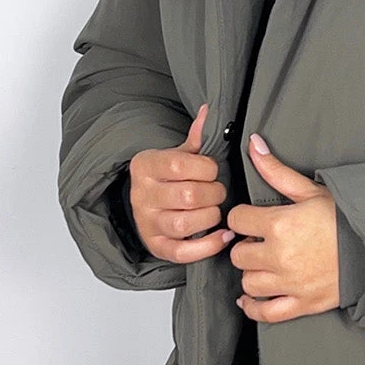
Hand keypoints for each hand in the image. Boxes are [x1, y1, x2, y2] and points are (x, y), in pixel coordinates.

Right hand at [128, 104, 234, 263]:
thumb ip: (197, 136)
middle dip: (213, 193)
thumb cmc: (170, 177)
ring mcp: (147, 223)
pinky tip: (222, 235)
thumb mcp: (179, 153)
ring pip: (184, 224)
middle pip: (187, 196)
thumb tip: (210, 111)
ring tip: (216, 211)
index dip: (206, 168)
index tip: (212, 170)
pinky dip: (207, 246)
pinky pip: (182, 253)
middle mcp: (142, 195)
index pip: (180, 165)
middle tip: (218, 191)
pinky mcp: (156, 247)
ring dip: (210, 217)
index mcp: (145, 166)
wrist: (148, 203)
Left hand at [225, 133, 339, 321]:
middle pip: (238, 253)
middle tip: (262, 241)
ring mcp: (290, 283)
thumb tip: (254, 145)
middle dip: (247, 245)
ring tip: (265, 264)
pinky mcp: (301, 303)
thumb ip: (276, 170)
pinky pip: (265, 312)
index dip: (243, 217)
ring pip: (248, 282)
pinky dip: (254, 307)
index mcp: (280, 224)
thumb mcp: (310, 190)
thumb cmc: (346, 218)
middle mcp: (279, 256)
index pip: (237, 220)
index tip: (252, 219)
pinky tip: (252, 298)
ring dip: (252, 272)